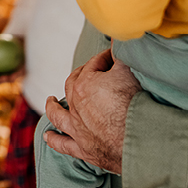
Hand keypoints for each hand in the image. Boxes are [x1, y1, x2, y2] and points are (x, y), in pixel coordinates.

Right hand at [0, 43, 24, 82]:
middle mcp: (6, 72)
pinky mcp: (25, 70)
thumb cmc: (0, 43)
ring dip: (7, 79)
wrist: (16, 36)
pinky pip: (21, 72)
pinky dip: (17, 73)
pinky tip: (15, 73)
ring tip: (4, 78)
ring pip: (11, 77)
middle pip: (1, 78)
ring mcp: (16, 72)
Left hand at [43, 48, 139, 174]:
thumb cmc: (134, 102)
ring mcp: (77, 128)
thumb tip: (117, 38)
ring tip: (51, 101)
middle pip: (73, 86)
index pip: (94, 65)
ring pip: (58, 115)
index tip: (114, 57)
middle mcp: (76, 106)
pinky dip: (53, 139)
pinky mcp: (82, 149)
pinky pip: (62, 144)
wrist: (139, 139)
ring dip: (53, 107)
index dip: (105, 59)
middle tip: (88, 73)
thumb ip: (120, 54)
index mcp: (84, 84)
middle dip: (80, 76)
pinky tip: (47, 136)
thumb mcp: (128, 70)